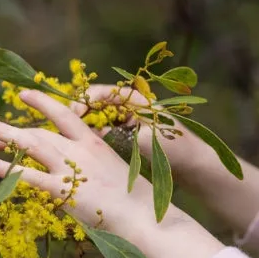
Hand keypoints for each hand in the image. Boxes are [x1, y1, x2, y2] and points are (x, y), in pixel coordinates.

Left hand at [0, 89, 179, 237]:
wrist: (141, 213)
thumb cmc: (134, 196)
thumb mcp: (113, 169)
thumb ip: (92, 164)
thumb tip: (77, 168)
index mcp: (94, 142)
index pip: (64, 114)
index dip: (43, 103)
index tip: (25, 94)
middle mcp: (80, 150)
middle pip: (40, 132)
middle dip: (12, 126)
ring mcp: (70, 168)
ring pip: (31, 146)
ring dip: (6, 138)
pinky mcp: (62, 189)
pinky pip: (29, 176)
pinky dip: (9, 169)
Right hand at [72, 84, 204, 187]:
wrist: (194, 166)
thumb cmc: (175, 150)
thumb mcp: (146, 140)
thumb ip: (121, 134)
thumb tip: (95, 132)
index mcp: (140, 101)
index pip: (107, 91)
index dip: (87, 99)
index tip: (73, 111)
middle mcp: (133, 107)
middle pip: (99, 103)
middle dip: (81, 111)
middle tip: (64, 126)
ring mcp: (130, 121)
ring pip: (99, 118)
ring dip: (85, 124)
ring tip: (69, 138)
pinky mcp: (128, 136)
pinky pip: (105, 132)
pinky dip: (93, 136)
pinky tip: (82, 148)